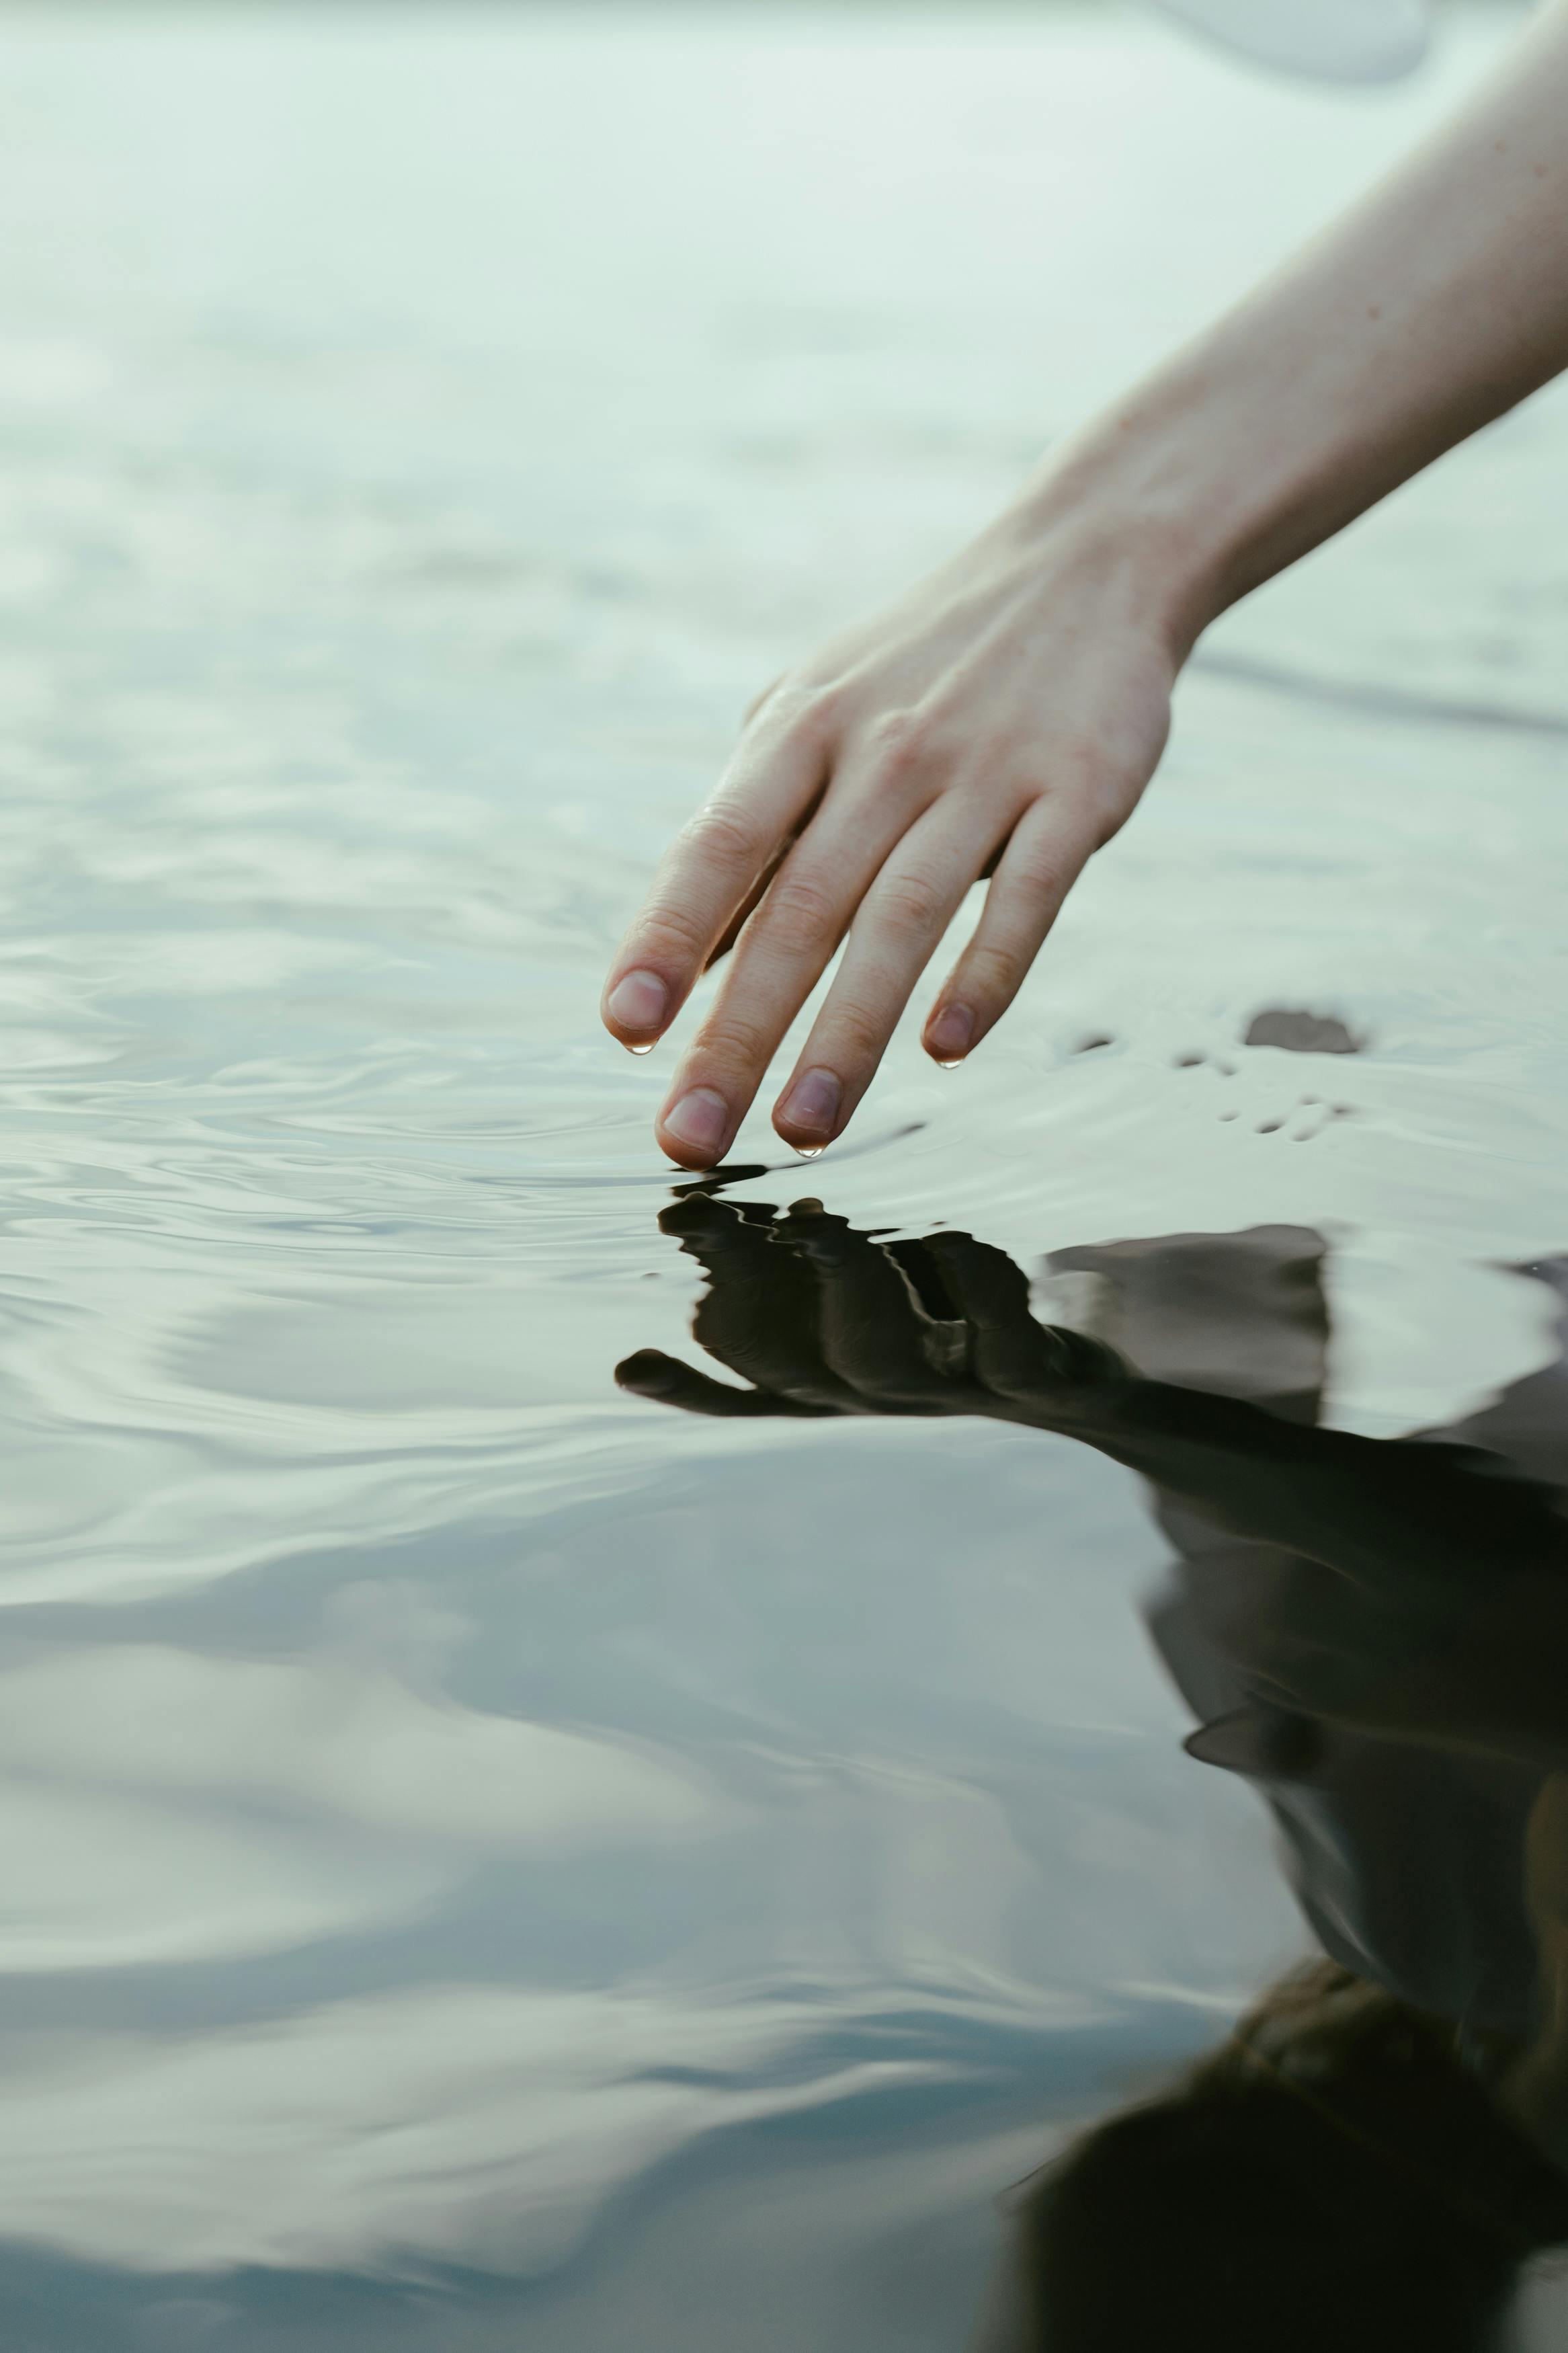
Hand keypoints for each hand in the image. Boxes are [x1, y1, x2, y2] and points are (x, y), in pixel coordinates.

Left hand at [601, 515, 1178, 1167]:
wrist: (1084, 563)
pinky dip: (985, 973)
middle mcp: (883, 751)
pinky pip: (1028, 894)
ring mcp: (983, 771)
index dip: (666, 938)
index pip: (717, 845)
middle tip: (693, 1137)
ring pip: (903, 919)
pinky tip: (944, 1049)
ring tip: (800, 1131)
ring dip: (848, 1035)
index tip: (625, 1031)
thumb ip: (757, 832)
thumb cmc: (920, 668)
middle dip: (740, 1033)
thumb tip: (685, 964)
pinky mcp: (1078, 791)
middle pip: (800, 910)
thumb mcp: (814, 717)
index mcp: (800, 731)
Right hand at [615, 1194, 1122, 1418]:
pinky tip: (952, 1237)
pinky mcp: (1041, 1376)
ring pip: (880, 1359)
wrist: (1113, 1386)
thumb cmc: (976, 1326)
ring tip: (816, 1220)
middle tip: (702, 1223)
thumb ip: (806, 1275)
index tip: (631, 1363)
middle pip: (797, 1367)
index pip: (752, 1389)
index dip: (694, 1386)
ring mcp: (962, 1388)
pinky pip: (1003, 1342)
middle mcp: (890, 1393)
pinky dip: (976, 1291)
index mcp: (845, 1380)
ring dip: (842, 1287)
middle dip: (743, 1296)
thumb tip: (738, 1223)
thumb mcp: (888, 1305)